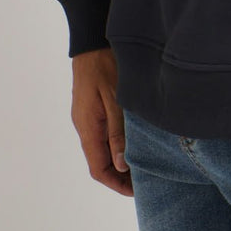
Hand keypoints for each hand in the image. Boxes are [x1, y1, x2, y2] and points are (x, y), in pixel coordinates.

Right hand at [70, 46, 133, 196]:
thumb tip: (121, 165)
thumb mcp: (115, 99)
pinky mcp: (93, 107)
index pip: (98, 169)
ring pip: (102, 148)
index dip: (115, 184)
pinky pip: (104, 133)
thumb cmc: (105, 65)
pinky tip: (134, 139)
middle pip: (100, 161)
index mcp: (88, 128)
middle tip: (146, 179)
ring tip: (144, 162)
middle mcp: (85, 126)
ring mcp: (87, 116)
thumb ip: (118, 132)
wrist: (92, 40)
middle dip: (121, 174)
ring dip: (120, 159)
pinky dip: (118, 143)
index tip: (136, 191)